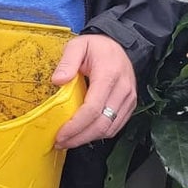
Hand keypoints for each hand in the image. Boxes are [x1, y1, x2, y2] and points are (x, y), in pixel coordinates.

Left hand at [52, 32, 137, 149]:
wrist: (118, 45)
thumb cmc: (96, 47)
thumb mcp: (77, 45)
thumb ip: (67, 61)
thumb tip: (57, 81)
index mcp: (109, 75)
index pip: (93, 108)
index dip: (76, 126)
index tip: (60, 134)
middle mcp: (123, 89)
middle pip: (102, 123)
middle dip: (80, 137)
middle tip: (61, 142)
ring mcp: (129, 99)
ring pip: (110, 129)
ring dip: (88, 138)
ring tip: (69, 141)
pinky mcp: (130, 105)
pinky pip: (115, 126)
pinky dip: (99, 134)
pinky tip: (84, 134)